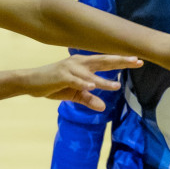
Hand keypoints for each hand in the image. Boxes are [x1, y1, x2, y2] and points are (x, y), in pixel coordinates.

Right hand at [23, 54, 138, 111]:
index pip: (106, 61)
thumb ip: (89, 99)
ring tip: (116, 87)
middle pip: (103, 61)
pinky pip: (75, 81)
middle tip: (137, 61)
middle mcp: (79, 62)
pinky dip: (83, 83)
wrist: (31, 82)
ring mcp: (70, 69)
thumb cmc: (54, 84)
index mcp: (84, 63)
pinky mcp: (61, 77)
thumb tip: (103, 108)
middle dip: (121, 61)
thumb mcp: (74, 94)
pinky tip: (92, 86)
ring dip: (103, 81)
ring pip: (91, 74)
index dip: (122, 60)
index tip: (138, 60)